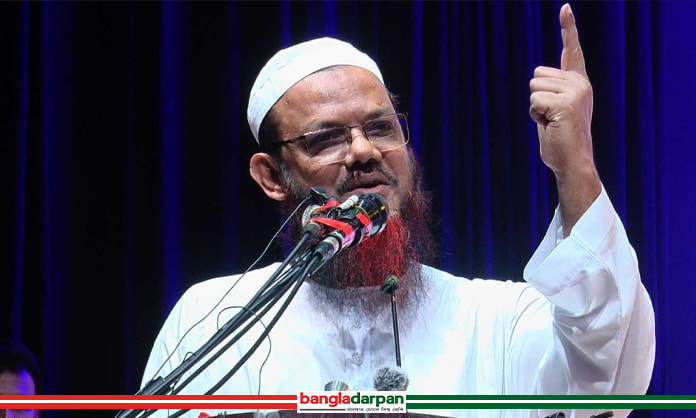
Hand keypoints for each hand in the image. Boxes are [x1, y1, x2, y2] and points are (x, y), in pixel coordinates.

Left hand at [529, 3, 594, 177]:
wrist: (573, 162)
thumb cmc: (560, 139)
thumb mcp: (556, 109)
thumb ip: (551, 91)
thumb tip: (538, 80)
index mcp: (579, 83)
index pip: (572, 50)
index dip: (568, 28)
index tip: (564, 7)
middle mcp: (580, 83)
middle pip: (537, 74)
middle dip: (537, 97)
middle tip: (552, 117)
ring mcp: (575, 92)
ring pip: (534, 87)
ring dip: (536, 107)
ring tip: (552, 122)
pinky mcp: (565, 103)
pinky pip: (534, 100)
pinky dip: (536, 115)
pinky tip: (551, 125)